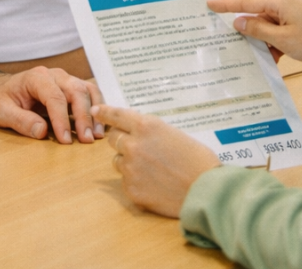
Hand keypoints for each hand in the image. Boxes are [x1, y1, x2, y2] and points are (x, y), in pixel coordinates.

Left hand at [0, 67, 103, 143]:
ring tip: (98, 135)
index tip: (65, 140)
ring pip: (87, 90)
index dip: (62, 119)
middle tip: (87, 140)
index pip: (54, 97)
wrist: (0, 90)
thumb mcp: (0, 112)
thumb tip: (42, 131)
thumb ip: (20, 120)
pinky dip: (97, 108)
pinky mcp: (71, 87)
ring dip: (95, 112)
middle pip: (76, 91)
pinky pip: (89, 94)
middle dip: (83, 116)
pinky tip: (99, 126)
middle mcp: (54, 74)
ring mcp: (65, 79)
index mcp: (35, 77)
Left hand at [92, 105, 219, 217]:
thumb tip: (139, 133)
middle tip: (138, 147)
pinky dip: (136, 181)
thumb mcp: (175, 134)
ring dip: (129, 162)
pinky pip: (126, 181)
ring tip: (152, 169)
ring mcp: (130, 168)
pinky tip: (154, 185)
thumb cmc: (198, 160)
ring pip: (118, 161)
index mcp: (146, 126)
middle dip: (122, 141)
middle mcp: (133, 145)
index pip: (117, 116)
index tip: (96, 110)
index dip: (104, 112)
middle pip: (113, 138)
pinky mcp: (131, 189)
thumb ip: (152, 132)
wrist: (206, 191)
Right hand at [208, 0, 301, 65]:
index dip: (226, 4)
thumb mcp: (283, 40)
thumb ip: (258, 30)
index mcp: (279, 0)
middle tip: (242, 45)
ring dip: (267, 39)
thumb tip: (239, 22)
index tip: (209, 3)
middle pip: (258, 12)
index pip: (245, 1)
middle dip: (252, 31)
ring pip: (270, 21)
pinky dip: (278, 38)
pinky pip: (282, 24)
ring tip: (271, 56)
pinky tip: (279, 54)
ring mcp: (295, 5)